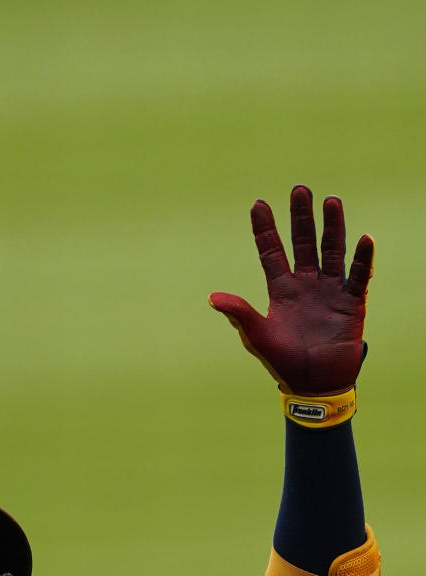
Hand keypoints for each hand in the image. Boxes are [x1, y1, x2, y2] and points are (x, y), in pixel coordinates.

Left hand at [209, 186, 373, 393]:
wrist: (313, 385)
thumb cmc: (282, 362)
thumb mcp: (256, 336)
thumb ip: (238, 314)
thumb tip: (211, 297)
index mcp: (281, 290)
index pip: (271, 252)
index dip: (265, 229)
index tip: (259, 204)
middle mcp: (305, 285)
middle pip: (303, 243)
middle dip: (301, 218)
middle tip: (300, 190)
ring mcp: (329, 291)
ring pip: (331, 251)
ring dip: (332, 227)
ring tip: (331, 201)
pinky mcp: (351, 303)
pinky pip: (358, 276)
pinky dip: (362, 259)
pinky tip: (364, 238)